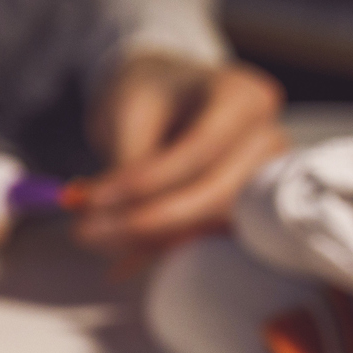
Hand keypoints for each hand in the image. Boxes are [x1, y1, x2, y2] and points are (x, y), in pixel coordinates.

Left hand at [78, 55, 287, 256]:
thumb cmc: (150, 94)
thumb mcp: (131, 112)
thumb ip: (127, 164)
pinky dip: (162, 246)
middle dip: (147, 220)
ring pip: (211, 222)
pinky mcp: (248, 209)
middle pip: (215, 192)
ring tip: (94, 235)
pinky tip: (121, 258)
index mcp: (243, 97)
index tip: (91, 198)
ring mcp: (263, 178)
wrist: (168, 96)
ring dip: (150, 238)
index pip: (199, 147)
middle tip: (85, 231)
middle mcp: (267, 139)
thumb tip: (105, 217)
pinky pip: (206, 236)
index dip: (146, 180)